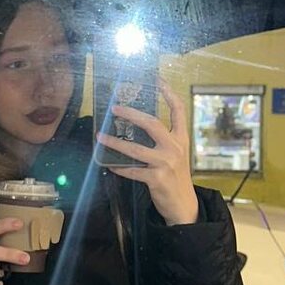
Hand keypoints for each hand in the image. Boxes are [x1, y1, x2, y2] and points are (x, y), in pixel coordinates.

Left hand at [96, 79, 198, 224]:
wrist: (184, 204)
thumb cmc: (176, 176)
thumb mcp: (176, 154)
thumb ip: (163, 140)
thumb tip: (135, 126)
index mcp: (181, 138)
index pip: (178, 110)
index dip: (168, 92)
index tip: (157, 80)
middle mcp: (175, 147)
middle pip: (152, 123)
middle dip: (131, 114)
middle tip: (114, 108)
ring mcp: (166, 163)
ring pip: (136, 149)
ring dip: (115, 143)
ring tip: (101, 137)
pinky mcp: (157, 179)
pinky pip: (132, 171)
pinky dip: (119, 168)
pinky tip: (110, 165)